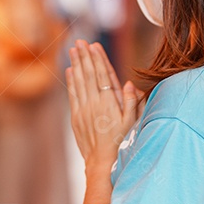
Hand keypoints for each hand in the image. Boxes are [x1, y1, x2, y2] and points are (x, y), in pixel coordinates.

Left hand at [66, 40, 144, 168]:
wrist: (102, 162)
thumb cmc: (122, 143)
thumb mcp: (132, 123)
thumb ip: (133, 102)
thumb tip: (130, 84)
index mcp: (109, 102)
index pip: (102, 75)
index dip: (97, 59)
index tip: (93, 45)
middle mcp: (94, 103)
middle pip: (88, 74)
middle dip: (84, 56)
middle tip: (80, 41)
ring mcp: (83, 109)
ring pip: (78, 82)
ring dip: (76, 64)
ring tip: (73, 50)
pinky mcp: (76, 117)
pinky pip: (72, 94)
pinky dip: (70, 81)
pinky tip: (69, 70)